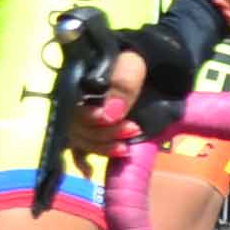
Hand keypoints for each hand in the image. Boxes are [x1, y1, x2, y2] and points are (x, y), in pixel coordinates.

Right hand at [87, 0, 229, 157]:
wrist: (156, 60)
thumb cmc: (141, 57)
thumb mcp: (134, 64)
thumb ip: (123, 85)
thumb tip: (110, 115)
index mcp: (78, 80)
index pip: (72, 105)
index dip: (88, 116)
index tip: (109, 119)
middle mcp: (74, 99)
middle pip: (76, 125)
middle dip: (103, 132)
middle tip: (132, 129)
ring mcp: (82, 114)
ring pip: (80, 138)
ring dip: (101, 146)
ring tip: (124, 147)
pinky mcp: (92, 128)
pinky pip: (78, 147)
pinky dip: (82, 160)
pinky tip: (88, 172)